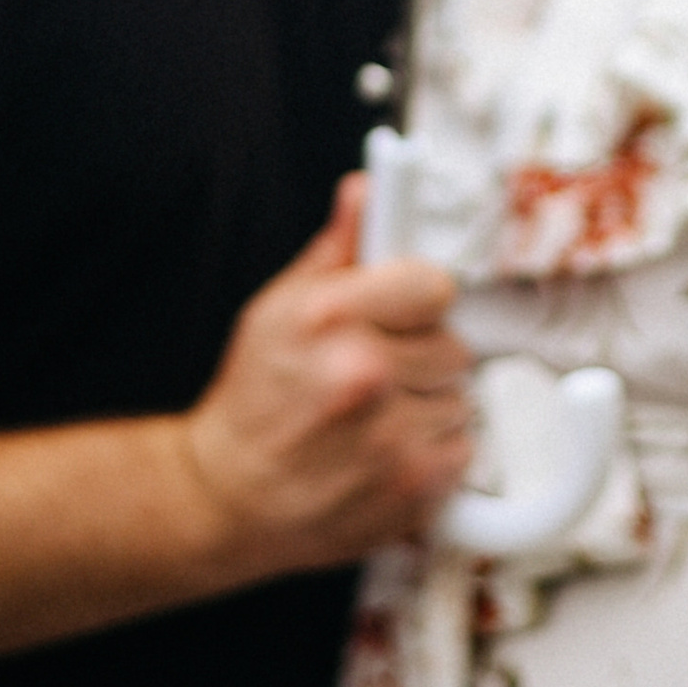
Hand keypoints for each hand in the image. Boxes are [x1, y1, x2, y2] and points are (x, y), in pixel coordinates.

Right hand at [180, 178, 473, 579]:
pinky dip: (433, 454)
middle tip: (375, 376)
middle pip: (454, 345)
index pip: (435, 286)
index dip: (417, 302)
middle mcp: (363, 371)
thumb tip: (368, 187)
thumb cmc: (253, 400)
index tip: (400, 317)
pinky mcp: (411, 485)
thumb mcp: (278, 308)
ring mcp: (391, 434)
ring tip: (375, 419)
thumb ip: (338, 248)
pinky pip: (462, 449)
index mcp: (331, 316)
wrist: (225, 499)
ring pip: (461, 398)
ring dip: (427, 407)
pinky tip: (385, 454)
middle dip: (421, 358)